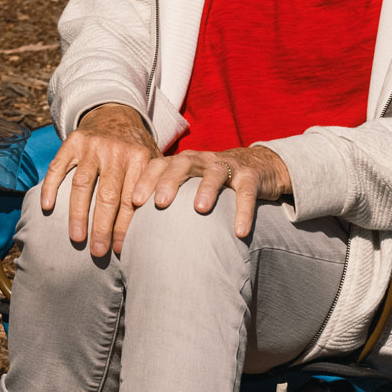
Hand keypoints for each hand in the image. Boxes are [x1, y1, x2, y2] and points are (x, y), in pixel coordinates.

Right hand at [37, 102, 160, 258]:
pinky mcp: (72, 140)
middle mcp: (116, 151)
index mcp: (140, 158)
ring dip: (77, 214)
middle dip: (102, 227)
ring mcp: (92, 145)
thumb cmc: (136, 149)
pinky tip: (47, 207)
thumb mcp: (154, 163)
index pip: (131, 200)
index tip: (120, 250)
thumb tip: (157, 230)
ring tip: (76, 238)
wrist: (116, 113)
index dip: (125, 228)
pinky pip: (58, 166)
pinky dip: (51, 186)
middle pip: (107, 195)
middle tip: (97, 252)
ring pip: (82, 184)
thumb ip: (155, 188)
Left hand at [130, 145, 291, 238]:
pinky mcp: (250, 177)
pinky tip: (239, 232)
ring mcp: (227, 166)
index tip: (134, 202)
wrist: (257, 165)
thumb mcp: (190, 183)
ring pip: (214, 173)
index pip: (158, 165)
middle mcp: (201, 160)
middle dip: (169, 182)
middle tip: (161, 203)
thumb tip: (140, 230)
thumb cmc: (212, 181)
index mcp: (182, 161)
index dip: (145, 181)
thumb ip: (171, 197)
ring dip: (206, 189)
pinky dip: (243, 211)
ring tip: (199, 209)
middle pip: (181, 164)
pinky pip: (246, 193)